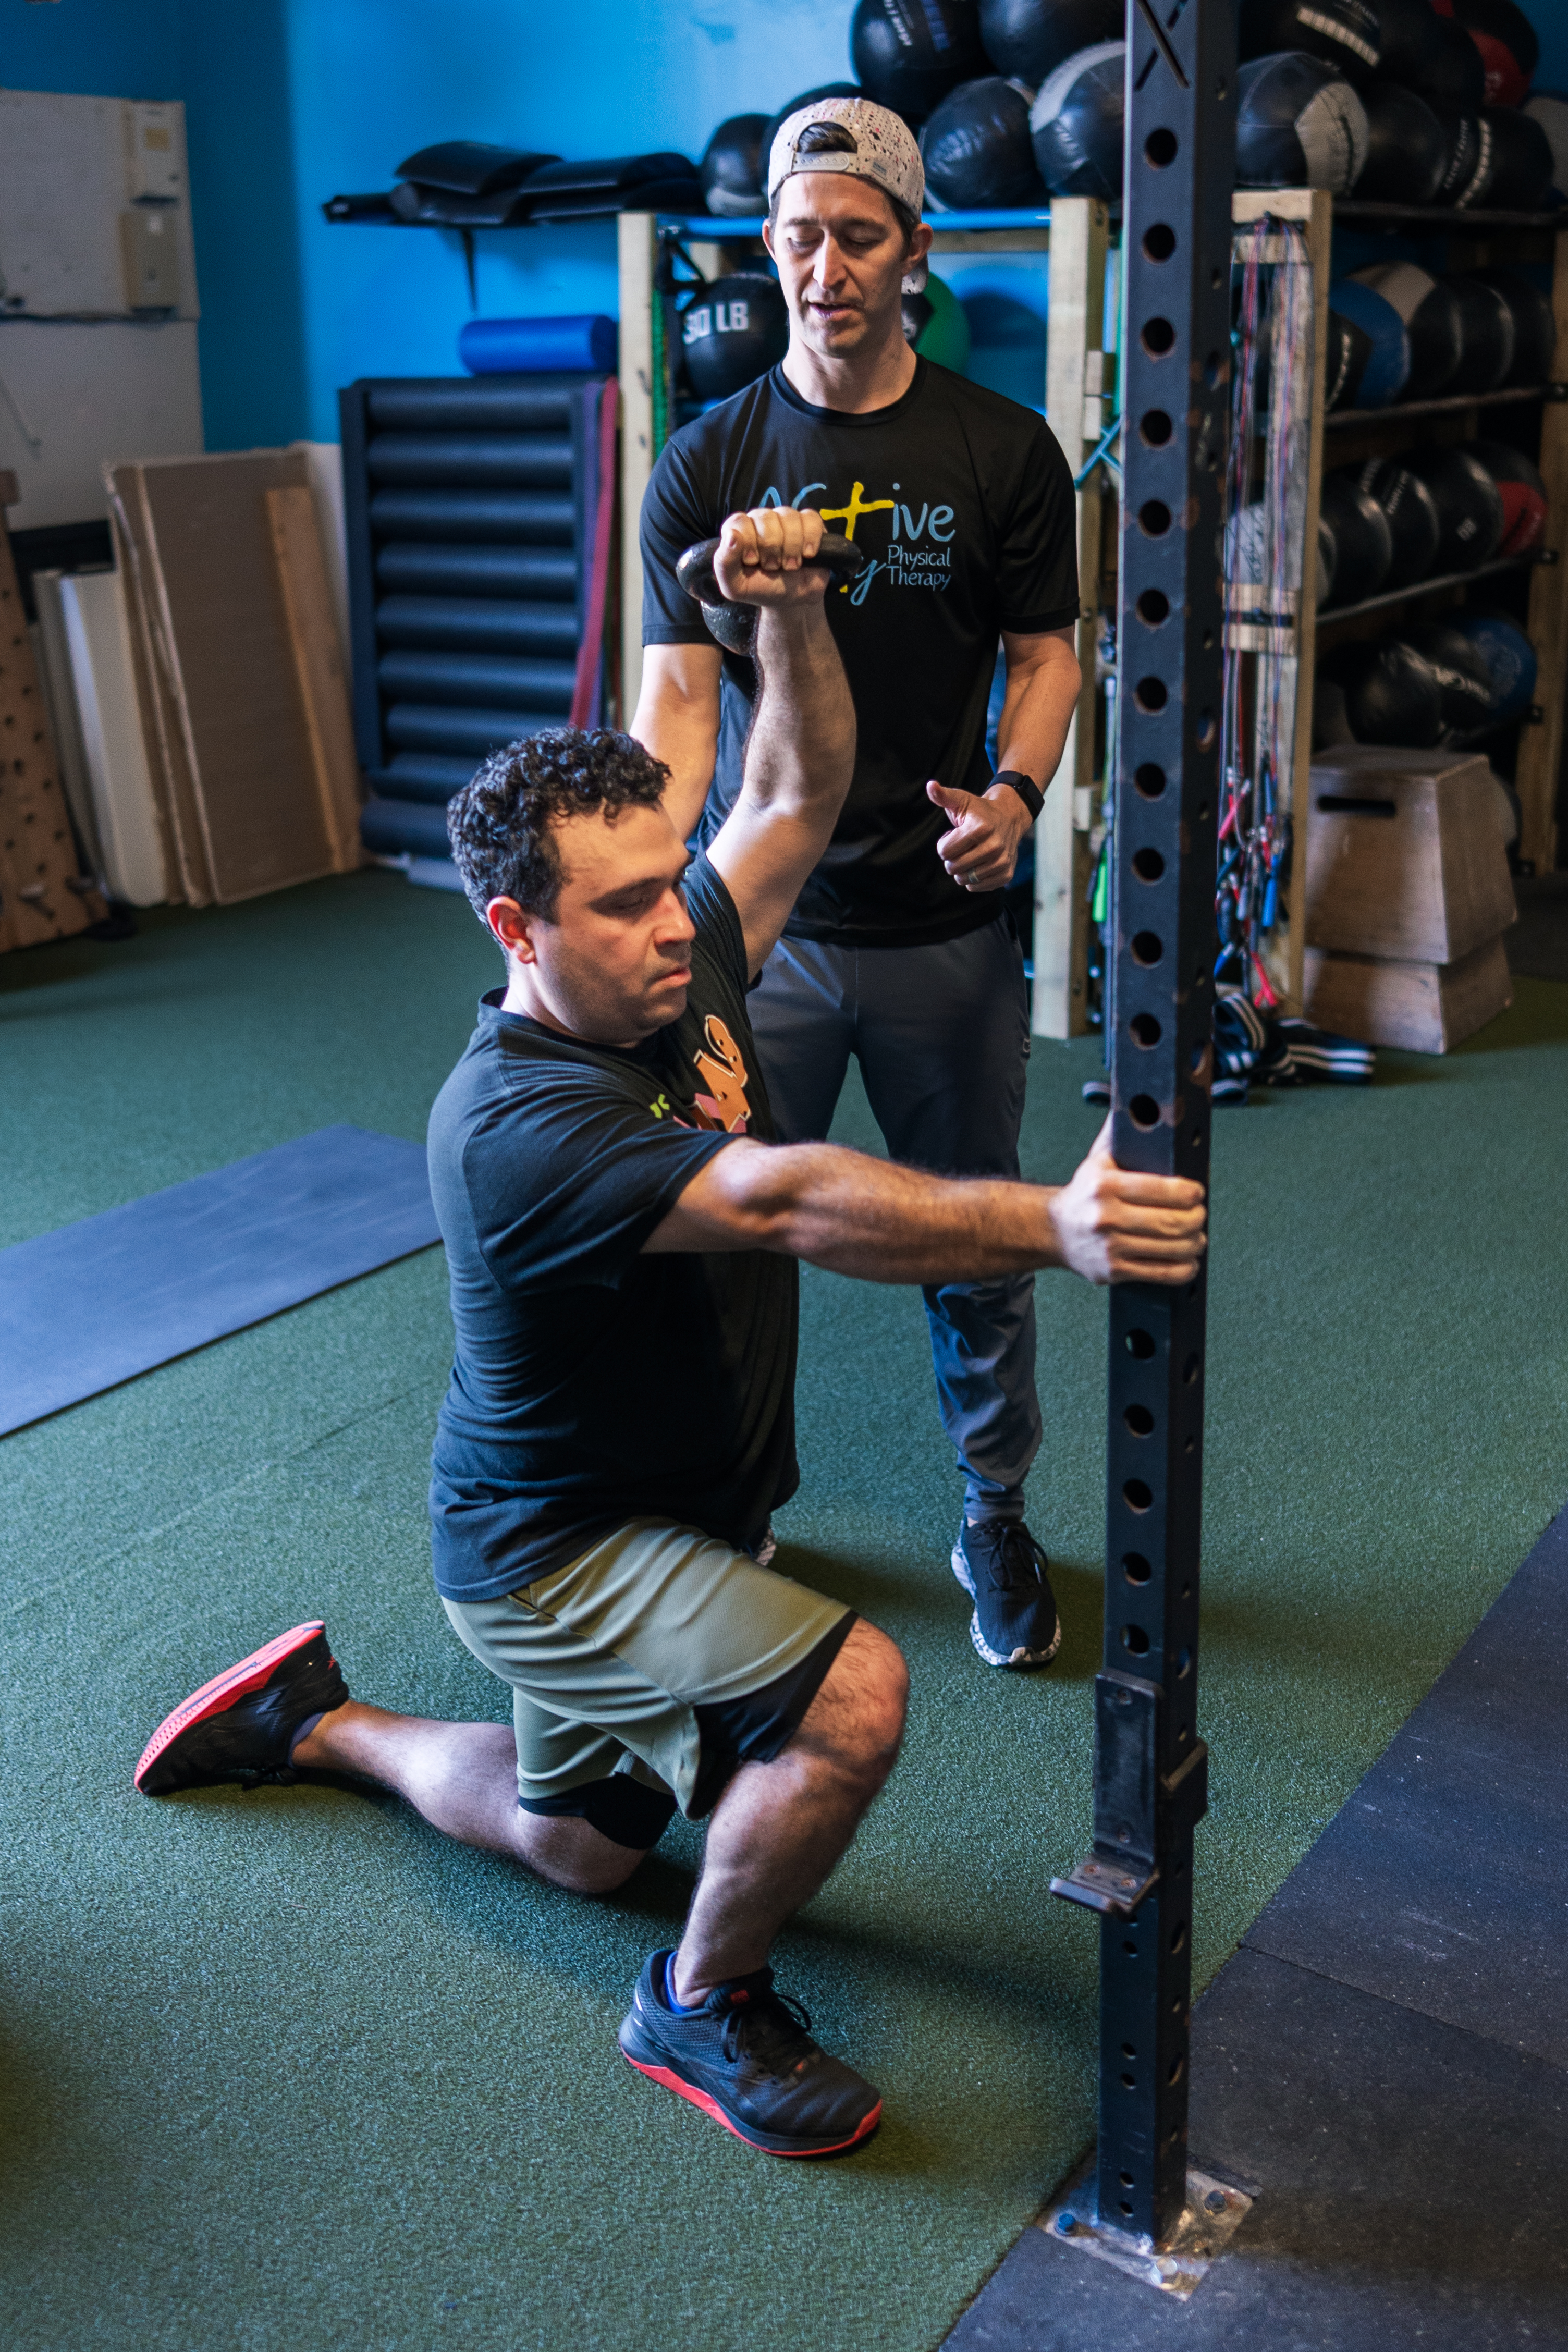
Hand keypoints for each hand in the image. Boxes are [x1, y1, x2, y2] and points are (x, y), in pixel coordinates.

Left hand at [712, 505, 828, 608]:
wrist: (792, 601)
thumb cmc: (762, 589)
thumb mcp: (735, 586)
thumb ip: (724, 563)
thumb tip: (732, 536)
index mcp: (741, 532)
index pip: (739, 521)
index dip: (748, 540)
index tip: (753, 561)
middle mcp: (762, 521)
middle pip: (765, 517)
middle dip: (770, 547)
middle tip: (773, 567)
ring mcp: (786, 520)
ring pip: (788, 516)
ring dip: (791, 546)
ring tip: (790, 565)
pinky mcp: (809, 524)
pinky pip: (810, 519)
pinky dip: (810, 538)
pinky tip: (807, 554)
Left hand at [926, 778, 1030, 891]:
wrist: (1009, 818)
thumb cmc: (979, 811)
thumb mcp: (961, 800)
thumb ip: (943, 796)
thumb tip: (930, 786)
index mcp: (980, 828)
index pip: (944, 852)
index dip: (944, 844)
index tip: (955, 835)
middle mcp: (994, 846)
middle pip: (953, 868)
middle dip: (952, 858)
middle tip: (963, 845)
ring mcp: (1002, 862)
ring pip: (963, 879)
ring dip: (962, 869)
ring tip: (972, 853)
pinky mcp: (1006, 875)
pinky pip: (976, 887)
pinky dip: (973, 879)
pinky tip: (980, 863)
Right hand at [1048, 1120, 1206, 1286]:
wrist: (1052, 1230)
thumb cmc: (1084, 1193)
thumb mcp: (1098, 1159)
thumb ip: (1122, 1132)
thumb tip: (1147, 1102)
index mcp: (1104, 1185)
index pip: (1162, 1189)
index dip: (1190, 1192)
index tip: (1197, 1192)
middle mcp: (1105, 1216)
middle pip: (1171, 1222)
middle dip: (1196, 1218)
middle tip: (1200, 1214)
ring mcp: (1109, 1247)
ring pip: (1171, 1249)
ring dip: (1194, 1243)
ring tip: (1196, 1236)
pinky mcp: (1113, 1271)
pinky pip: (1160, 1273)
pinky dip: (1183, 1269)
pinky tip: (1188, 1260)